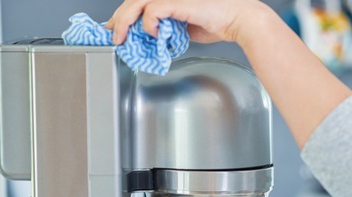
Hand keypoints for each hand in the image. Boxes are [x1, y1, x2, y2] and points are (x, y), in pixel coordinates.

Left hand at [105, 0, 270, 45]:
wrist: (238, 19)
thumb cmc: (217, 21)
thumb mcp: (183, 26)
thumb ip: (166, 28)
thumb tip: (151, 37)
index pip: (138, 2)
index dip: (123, 15)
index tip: (116, 29)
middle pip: (132, 0)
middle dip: (118, 19)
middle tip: (113, 35)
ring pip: (136, 3)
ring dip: (124, 22)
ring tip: (121, 38)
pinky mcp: (176, 1)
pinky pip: (152, 12)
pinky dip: (148, 25)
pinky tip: (154, 35)